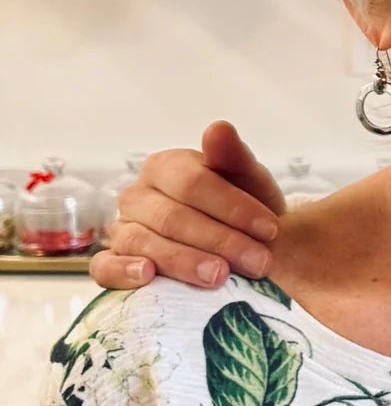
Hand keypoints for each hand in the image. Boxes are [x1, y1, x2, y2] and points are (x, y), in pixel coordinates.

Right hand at [89, 122, 283, 291]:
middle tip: (258, 263)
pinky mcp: (112, 262)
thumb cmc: (245, 211)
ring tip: (220, 277)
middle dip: (220, 241)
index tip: (271, 229)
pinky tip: (148, 276)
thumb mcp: (251, 184)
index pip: (193, 182)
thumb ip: (235, 157)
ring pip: (142, 243)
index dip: (233, 206)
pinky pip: (104, 267)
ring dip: (184, 261)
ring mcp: (121, 228)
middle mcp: (137, 195)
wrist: (244, 246)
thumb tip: (219, 128)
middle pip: (172, 217)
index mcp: (165, 167)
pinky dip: (122, 272)